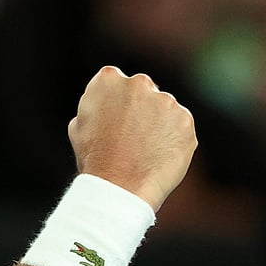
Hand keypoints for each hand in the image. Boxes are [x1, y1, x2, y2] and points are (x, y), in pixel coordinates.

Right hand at [68, 66, 196, 210]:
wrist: (120, 185)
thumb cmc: (94, 158)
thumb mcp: (80, 125)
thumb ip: (97, 106)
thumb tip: (107, 105)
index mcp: (107, 80)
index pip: (114, 80)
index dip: (114, 101)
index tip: (114, 117)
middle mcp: (138, 83)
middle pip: (143, 90)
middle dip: (139, 107)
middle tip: (131, 135)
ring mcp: (165, 100)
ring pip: (163, 108)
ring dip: (157, 123)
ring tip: (144, 150)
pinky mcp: (186, 119)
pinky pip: (180, 126)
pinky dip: (173, 138)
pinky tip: (158, 155)